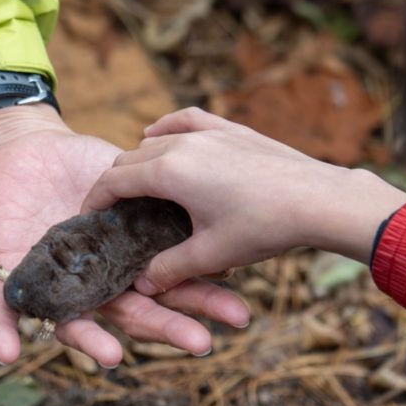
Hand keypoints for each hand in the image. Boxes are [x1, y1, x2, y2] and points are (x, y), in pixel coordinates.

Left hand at [0, 104, 249, 366]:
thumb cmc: (84, 163)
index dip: (203, 301)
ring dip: (92, 344)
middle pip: (134, 314)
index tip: (239, 314)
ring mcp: (57, 284)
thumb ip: (161, 200)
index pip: (172, 288)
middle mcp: (98, 281)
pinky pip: (5, 310)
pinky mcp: (13, 275)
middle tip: (201, 344)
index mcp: (130, 261)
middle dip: (167, 330)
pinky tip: (9, 354)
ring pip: (75, 323)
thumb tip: (211, 212)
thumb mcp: (131, 178)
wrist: (31, 146)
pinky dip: (3, 332)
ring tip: (113, 360)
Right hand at [82, 108, 405, 296]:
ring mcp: (209, 132)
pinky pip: (188, 120)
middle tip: (110, 210)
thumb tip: (143, 285)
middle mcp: (182, 144)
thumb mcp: (212, 253)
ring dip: (140, 158)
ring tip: (137, 182)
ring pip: (158, 139)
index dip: (94, 201)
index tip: (87, 218)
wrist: (319, 198)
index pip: (113, 181)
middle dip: (114, 183)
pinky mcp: (232, 129)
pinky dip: (169, 127)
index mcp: (168, 172)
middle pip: (130, 158)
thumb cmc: (263, 227)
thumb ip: (170, 269)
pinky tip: (162, 133)